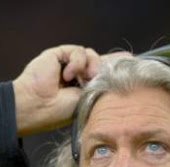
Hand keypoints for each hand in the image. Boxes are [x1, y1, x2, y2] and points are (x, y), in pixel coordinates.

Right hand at [13, 45, 127, 136]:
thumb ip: (100, 86)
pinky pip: (77, 51)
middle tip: (112, 71)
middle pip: (99, 60)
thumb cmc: (58, 112)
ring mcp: (66, 64)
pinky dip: (77, 62)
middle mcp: (76, 74)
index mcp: (82, 87)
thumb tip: (118, 74)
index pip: (102, 71)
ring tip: (84, 79)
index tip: (131, 61)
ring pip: (90, 55)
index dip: (115, 65)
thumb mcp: (87, 99)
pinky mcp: (58, 55)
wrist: (37, 107)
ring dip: (91, 66)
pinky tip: (68, 76)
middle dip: (107, 64)